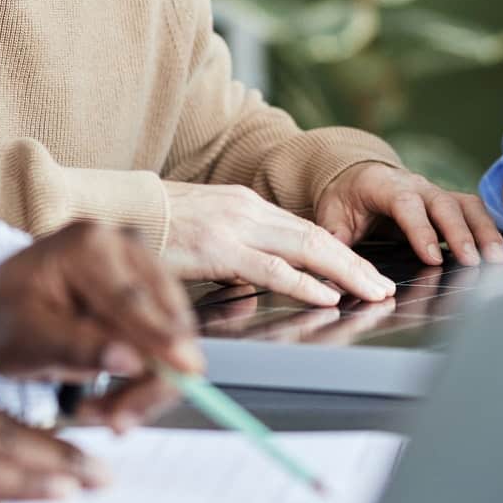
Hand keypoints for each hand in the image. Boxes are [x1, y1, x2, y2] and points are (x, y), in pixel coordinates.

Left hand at [0, 222, 202, 407]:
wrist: (4, 303)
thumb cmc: (7, 318)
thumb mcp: (26, 338)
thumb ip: (77, 348)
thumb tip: (131, 363)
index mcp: (87, 245)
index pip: (131, 301)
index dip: (161, 339)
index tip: (186, 372)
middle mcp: (126, 244)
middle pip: (165, 316)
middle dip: (152, 377)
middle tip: (117, 423)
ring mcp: (145, 263)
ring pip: (177, 332)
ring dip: (149, 383)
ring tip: (104, 414)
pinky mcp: (154, 287)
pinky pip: (171, 337)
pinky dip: (149, 376)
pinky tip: (117, 398)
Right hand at [161, 181, 395, 305]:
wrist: (117, 210)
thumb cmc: (156, 229)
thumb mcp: (206, 235)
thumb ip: (236, 254)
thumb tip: (258, 281)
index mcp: (248, 206)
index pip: (307, 230)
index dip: (342, 254)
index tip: (365, 273)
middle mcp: (249, 210)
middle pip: (318, 237)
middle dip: (357, 264)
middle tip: (384, 285)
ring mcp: (236, 226)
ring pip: (307, 248)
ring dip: (346, 273)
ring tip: (373, 292)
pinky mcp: (219, 248)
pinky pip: (272, 268)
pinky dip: (306, 283)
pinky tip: (328, 297)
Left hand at [314, 162, 502, 267]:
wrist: (356, 176)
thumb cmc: (344, 199)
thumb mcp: (330, 217)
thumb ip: (333, 241)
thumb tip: (329, 275)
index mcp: (384, 186)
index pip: (406, 205)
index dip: (421, 231)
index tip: (433, 259)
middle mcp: (416, 185)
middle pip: (444, 204)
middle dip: (461, 234)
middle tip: (474, 262)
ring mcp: (436, 192)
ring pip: (467, 205)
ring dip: (484, 232)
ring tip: (498, 261)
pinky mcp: (449, 202)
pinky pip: (474, 212)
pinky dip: (488, 231)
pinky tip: (499, 255)